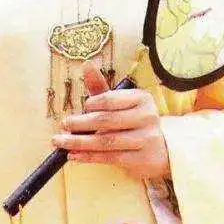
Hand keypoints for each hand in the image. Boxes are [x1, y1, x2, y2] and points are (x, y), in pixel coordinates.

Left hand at [51, 62, 170, 181]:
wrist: (161, 149)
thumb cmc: (134, 121)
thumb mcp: (121, 102)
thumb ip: (101, 87)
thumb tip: (86, 64)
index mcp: (142, 98)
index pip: (111, 99)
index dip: (93, 103)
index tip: (81, 107)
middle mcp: (147, 117)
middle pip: (107, 120)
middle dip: (81, 123)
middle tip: (63, 124)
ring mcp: (146, 139)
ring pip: (106, 141)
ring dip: (80, 142)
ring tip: (61, 142)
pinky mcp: (142, 159)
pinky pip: (111, 158)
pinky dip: (89, 157)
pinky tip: (75, 155)